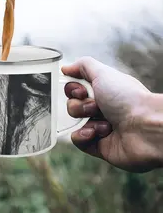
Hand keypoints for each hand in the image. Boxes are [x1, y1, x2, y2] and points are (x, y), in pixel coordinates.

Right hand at [62, 56, 162, 172]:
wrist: (147, 127)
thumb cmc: (127, 98)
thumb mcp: (103, 73)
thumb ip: (83, 66)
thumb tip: (65, 68)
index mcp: (103, 91)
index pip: (75, 89)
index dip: (73, 89)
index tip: (81, 90)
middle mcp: (102, 108)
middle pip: (73, 105)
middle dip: (80, 105)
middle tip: (97, 106)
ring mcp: (100, 127)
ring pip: (74, 122)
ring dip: (87, 120)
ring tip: (105, 123)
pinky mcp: (99, 146)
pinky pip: (77, 140)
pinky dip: (84, 136)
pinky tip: (97, 134)